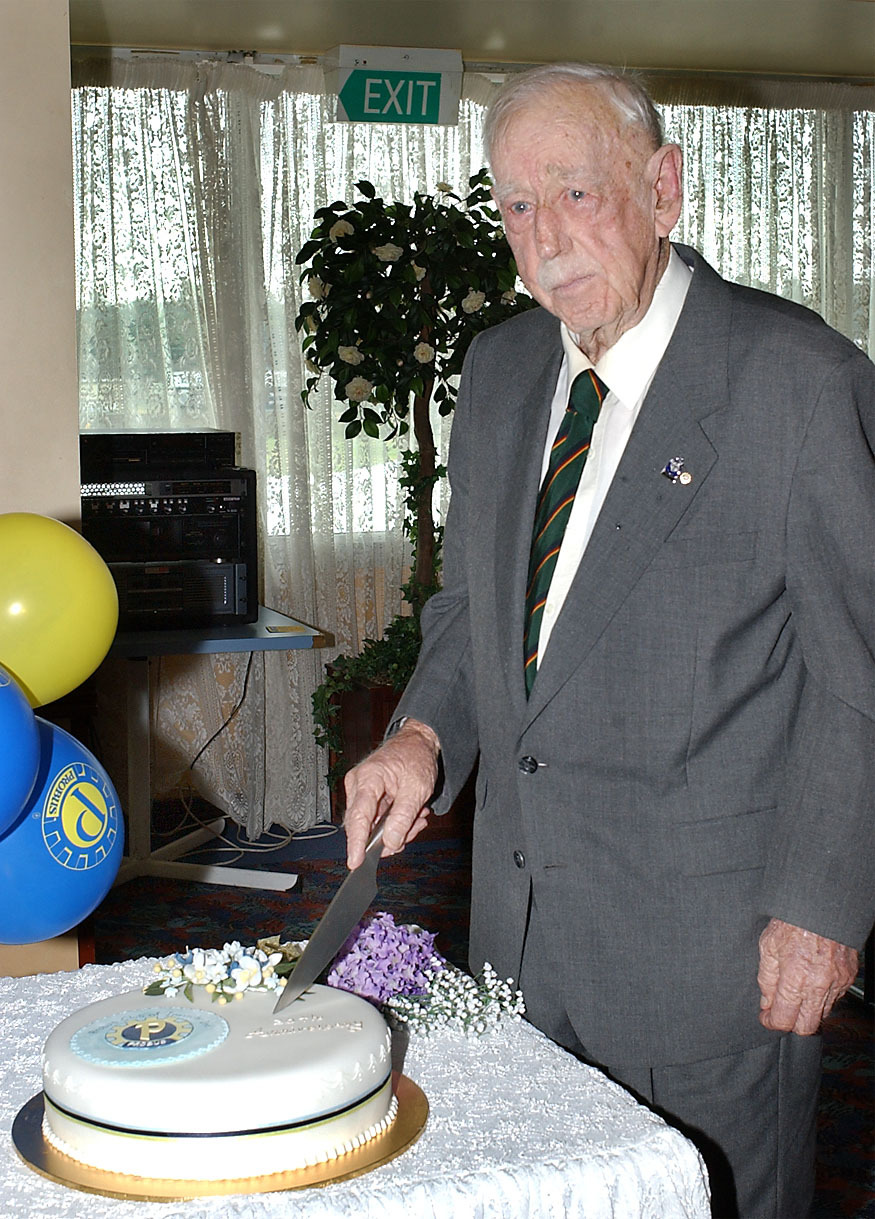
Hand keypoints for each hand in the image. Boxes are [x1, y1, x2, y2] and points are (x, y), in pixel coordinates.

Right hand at [343, 719, 440, 868]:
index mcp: (368, 778)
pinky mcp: (369, 797)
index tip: (355, 862)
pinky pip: (378, 821)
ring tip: (417, 817)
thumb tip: (390, 843)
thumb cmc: (415, 757)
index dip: (356, 842)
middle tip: (414, 828)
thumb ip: (402, 818)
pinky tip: (411, 815)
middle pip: (365, 826)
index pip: (358, 817)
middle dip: (390, 835)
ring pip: (373, 827)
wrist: (418, 742)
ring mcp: (362, 791)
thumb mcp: (417, 789)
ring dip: (397, 829)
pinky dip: (396, 823)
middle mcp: (358, 785)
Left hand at [757, 917, 858, 1034]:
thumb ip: (766, 979)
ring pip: (822, 1014)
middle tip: (780, 1011)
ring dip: (807, 1010)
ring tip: (796, 992)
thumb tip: (766, 1003)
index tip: (766, 1017)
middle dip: (791, 1023)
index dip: (771, 1022)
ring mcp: (836, 983)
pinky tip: (811, 982)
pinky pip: (835, 999)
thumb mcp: (768, 946)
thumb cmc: (792, 922)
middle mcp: (818, 985)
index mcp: (795, 978)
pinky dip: (822, 997)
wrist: (820, 906)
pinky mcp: (847, 977)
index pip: (784, 1019)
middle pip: (806, 1027)